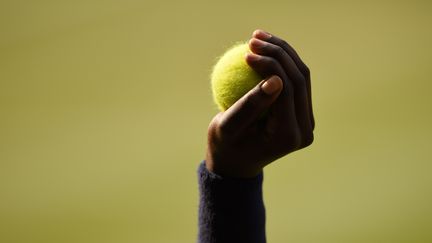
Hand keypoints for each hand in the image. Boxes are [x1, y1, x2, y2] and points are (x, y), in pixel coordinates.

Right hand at [206, 29, 314, 177]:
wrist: (236, 162)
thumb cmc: (225, 146)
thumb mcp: (227, 127)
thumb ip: (250, 106)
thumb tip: (275, 80)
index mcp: (288, 135)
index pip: (286, 90)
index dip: (270, 65)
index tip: (247, 51)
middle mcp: (304, 130)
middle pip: (299, 80)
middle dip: (278, 53)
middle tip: (253, 38)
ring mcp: (306, 122)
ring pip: (301, 77)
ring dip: (282, 53)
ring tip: (258, 37)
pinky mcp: (302, 113)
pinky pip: (295, 82)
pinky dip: (281, 63)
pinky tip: (265, 49)